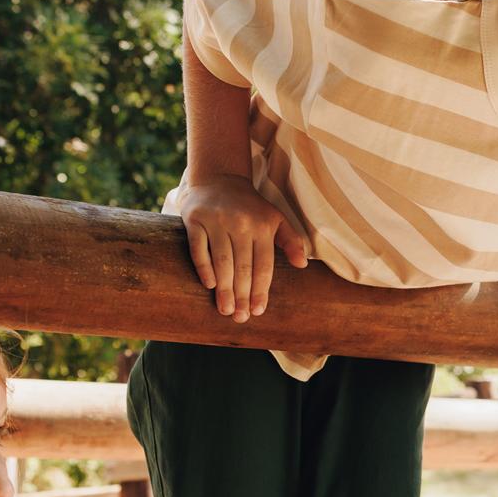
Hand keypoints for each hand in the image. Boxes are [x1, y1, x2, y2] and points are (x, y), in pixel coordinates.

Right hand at [176, 176, 308, 320]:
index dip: (261, 290)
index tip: (257, 311)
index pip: (263, 264)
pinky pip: (199, 248)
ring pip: (222, 261)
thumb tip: (303, 265)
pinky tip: (209, 286)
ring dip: (224, 288)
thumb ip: (291, 241)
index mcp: (262, 225)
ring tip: (226, 310)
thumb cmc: (250, 207)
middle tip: (240, 318)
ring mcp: (216, 220)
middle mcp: (240, 222)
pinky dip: (204, 267)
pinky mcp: (195, 219)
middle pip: (243, 266)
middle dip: (242, 295)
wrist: (219, 178)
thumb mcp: (276, 218)